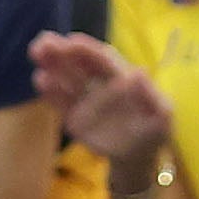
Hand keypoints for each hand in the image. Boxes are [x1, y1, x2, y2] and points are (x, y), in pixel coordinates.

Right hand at [28, 31, 173, 163]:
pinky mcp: (74, 117)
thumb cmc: (154, 132)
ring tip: (36, 54)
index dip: (87, 50)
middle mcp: (99, 84)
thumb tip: (140, 71)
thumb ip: (151, 95)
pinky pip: (60, 102)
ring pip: (65, 78)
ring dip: (51, 65)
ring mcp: (85, 100)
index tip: (72, 41)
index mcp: (120, 78)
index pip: (102, 59)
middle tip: (43, 42)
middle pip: (78, 63)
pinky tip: (40, 80)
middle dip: (61, 51)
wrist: (137, 158)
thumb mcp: (161, 116)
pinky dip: (50, 91)